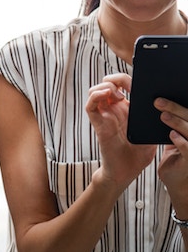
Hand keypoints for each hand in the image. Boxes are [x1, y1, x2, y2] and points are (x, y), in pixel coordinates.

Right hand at [85, 74, 154, 188]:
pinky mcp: (98, 124)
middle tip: (127, 86)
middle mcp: (113, 110)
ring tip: (117, 93)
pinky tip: (107, 95)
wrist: (125, 173)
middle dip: (115, 79)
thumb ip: (152, 118)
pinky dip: (96, 96)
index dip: (127, 79)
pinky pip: (90, 105)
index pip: (121, 86)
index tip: (138, 83)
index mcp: (126, 110)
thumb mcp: (150, 132)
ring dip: (106, 86)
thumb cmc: (138, 155)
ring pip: (95, 91)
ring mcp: (104, 116)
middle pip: (107, 84)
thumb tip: (160, 103)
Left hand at [154, 98, 187, 205]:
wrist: (178, 185)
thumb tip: (159, 103)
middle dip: (176, 108)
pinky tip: (171, 135)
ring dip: (177, 122)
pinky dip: (180, 140)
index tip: (171, 90)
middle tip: (158, 101)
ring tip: (162, 115)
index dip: (182, 102)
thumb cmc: (177, 160)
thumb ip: (173, 124)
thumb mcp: (175, 138)